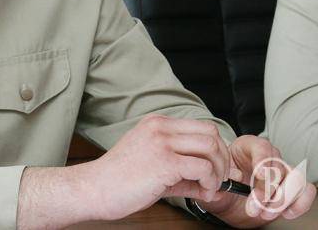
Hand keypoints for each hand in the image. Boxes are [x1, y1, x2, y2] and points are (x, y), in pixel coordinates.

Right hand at [86, 114, 233, 220]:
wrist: (95, 188)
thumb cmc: (119, 179)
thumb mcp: (153, 164)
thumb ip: (183, 171)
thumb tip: (213, 183)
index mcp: (156, 123)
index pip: (201, 126)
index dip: (216, 148)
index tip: (217, 168)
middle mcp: (160, 127)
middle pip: (211, 133)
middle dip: (222, 158)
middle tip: (219, 178)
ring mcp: (162, 143)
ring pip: (211, 147)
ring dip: (218, 171)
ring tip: (210, 187)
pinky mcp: (165, 162)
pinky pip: (203, 168)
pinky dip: (210, 182)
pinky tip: (203, 193)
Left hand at [197, 135, 315, 227]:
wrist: (226, 186)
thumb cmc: (220, 175)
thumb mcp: (213, 174)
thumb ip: (216, 178)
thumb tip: (223, 187)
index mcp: (248, 145)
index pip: (262, 148)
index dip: (262, 161)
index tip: (259, 175)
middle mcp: (268, 155)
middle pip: (278, 168)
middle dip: (268, 190)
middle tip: (255, 206)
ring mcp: (281, 169)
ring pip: (294, 179)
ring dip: (282, 200)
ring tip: (266, 212)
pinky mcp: (289, 185)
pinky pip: (304, 190)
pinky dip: (299, 203)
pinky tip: (286, 213)